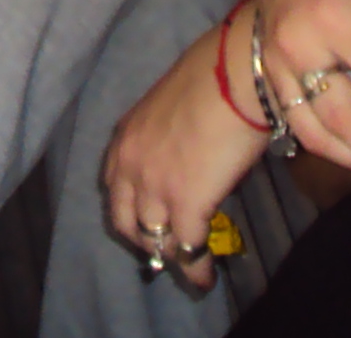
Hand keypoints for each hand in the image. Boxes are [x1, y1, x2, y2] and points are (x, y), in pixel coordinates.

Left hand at [97, 14, 271, 294]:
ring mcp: (154, 187)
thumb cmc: (214, 78)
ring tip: (191, 271)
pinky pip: (187, 248)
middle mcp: (129, 165)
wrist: (236, 73)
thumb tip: (189, 159)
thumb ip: (168, 139)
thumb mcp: (172, 109)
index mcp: (125, 139)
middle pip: (126, 222)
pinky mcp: (185, 204)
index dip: (131, 211)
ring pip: (156, 240)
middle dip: (145, 241)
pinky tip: (207, 277)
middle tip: (166, 250)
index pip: (114, 189)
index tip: (148, 222)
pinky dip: (197, 268)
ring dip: (173, 258)